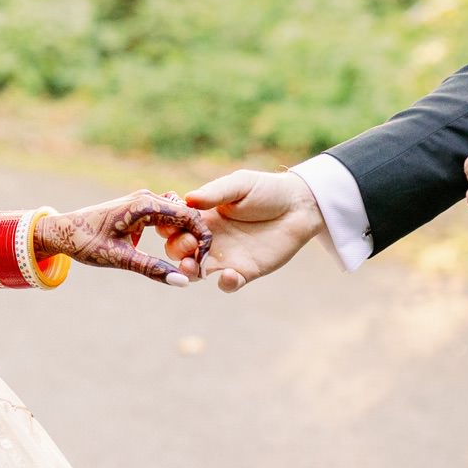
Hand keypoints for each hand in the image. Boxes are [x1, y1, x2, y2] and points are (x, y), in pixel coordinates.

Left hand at [34, 189, 210, 286]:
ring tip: (187, 260)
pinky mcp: (139, 208)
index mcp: (145, 205)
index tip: (203, 264)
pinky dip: (175, 231)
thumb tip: (183, 281)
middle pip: (187, 214)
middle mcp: (147, 197)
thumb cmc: (86, 243)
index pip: (189, 217)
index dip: (202, 240)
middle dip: (196, 239)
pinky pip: (166, 216)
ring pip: (178, 214)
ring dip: (185, 235)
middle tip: (197, 267)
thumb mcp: (120, 259)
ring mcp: (143, 201)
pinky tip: (174, 251)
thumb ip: (152, 269)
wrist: (61, 231)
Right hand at [163, 170, 323, 291]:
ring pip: (198, 271)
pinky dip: (225, 283)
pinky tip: (229, 274)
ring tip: (192, 267)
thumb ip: (215, 193)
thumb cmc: (267, 189)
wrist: (299, 205)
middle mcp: (211, 238)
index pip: (176, 226)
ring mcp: (227, 256)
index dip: (168, 227)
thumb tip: (187, 199)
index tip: (169, 225)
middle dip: (177, 249)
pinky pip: (229, 283)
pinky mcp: (246, 271)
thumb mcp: (240, 184)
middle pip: (180, 250)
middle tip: (188, 244)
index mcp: (205, 216)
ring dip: (190, 271)